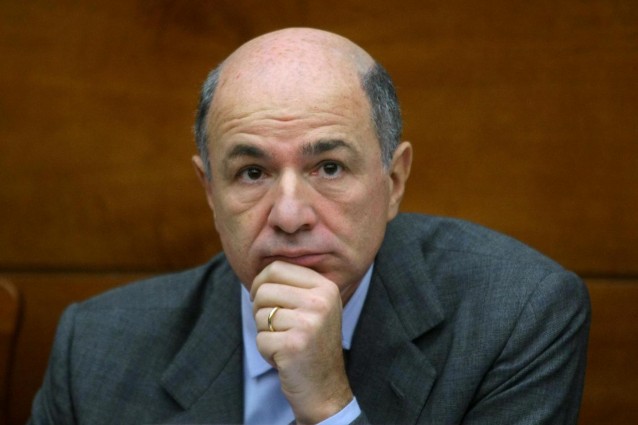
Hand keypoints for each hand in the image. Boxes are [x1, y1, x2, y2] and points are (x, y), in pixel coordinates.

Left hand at [251, 260, 352, 424]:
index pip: (278, 267)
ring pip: (260, 315)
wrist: (326, 387)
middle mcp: (321, 302)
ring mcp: (309, 323)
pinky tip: (284, 357)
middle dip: (260, 310)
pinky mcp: (294, 345)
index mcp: (326, 287)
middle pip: (264, 290)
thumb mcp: (314, 308)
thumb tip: (259, 271)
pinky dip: (266, 351)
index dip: (260, 282)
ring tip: (285, 342)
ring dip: (265, 333)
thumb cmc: (312, 344)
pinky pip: (260, 339)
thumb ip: (293, 286)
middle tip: (275, 326)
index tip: (261, 298)